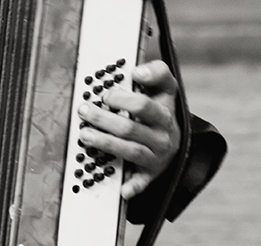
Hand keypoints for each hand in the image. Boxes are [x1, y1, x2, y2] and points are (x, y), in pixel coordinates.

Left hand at [77, 60, 181, 198]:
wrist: (177, 138)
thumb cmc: (160, 108)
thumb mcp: (164, 88)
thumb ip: (155, 72)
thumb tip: (137, 71)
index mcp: (164, 113)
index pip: (145, 105)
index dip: (123, 100)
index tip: (106, 94)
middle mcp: (163, 136)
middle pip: (131, 129)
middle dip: (104, 119)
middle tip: (83, 110)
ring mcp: (158, 156)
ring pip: (131, 151)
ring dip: (106, 143)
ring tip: (84, 134)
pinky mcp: (151, 173)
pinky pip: (143, 181)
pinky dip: (134, 186)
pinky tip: (123, 189)